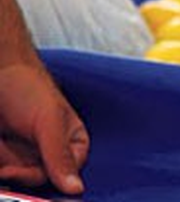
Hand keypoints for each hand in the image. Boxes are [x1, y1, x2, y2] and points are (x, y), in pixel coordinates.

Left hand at [0, 64, 87, 194]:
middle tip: (4, 164)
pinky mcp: (3, 156)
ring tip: (0, 142)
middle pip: (33, 179)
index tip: (16, 170)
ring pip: (13, 176)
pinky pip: (1, 170)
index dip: (38, 174)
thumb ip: (60, 155)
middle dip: (14, 169)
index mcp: (72, 145)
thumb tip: (76, 188)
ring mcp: (23, 156)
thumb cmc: (28, 86)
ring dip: (3, 160)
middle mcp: (48, 154)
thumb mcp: (49, 120)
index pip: (61, 175)